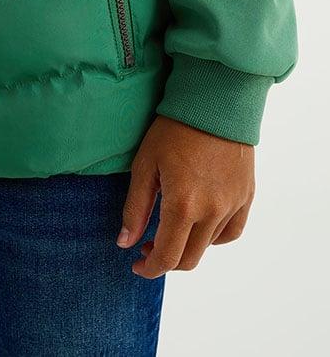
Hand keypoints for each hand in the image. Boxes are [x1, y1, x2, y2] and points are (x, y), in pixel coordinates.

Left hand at [117, 116, 254, 277]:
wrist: (214, 102)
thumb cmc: (174, 129)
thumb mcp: (145, 164)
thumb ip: (135, 208)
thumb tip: (125, 242)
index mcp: (183, 205)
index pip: (167, 257)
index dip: (150, 268)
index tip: (137, 264)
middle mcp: (212, 211)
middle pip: (189, 259)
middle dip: (166, 261)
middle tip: (149, 247)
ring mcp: (232, 204)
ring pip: (209, 246)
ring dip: (187, 246)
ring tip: (172, 229)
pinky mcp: (246, 195)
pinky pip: (231, 231)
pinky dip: (214, 237)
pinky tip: (200, 225)